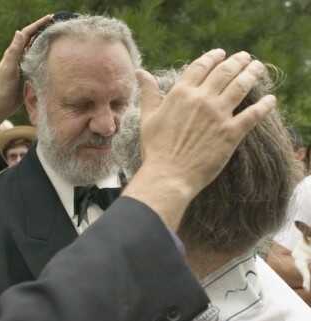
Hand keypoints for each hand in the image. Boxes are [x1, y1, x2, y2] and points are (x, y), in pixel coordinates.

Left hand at [0, 15, 52, 134]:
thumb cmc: (2, 87)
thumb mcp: (9, 67)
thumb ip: (14, 51)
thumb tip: (19, 32)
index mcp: (14, 53)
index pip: (27, 34)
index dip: (38, 24)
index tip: (50, 17)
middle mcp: (18, 57)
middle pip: (32, 39)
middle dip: (42, 30)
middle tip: (56, 24)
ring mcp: (23, 66)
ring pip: (35, 50)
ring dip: (44, 42)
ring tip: (56, 37)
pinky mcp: (27, 76)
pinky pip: (37, 62)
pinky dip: (44, 56)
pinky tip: (52, 58)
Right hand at [124, 49, 275, 229]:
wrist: (168, 174)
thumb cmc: (155, 148)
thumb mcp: (147, 117)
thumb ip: (148, 92)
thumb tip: (140, 72)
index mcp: (181, 93)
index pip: (201, 66)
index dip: (213, 57)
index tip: (221, 53)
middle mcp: (202, 99)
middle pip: (225, 72)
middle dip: (237, 61)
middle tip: (245, 57)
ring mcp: (218, 115)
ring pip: (241, 86)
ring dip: (252, 74)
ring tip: (258, 68)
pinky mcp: (232, 132)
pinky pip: (253, 114)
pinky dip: (264, 105)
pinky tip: (271, 100)